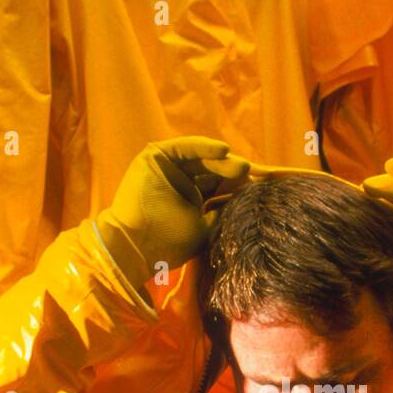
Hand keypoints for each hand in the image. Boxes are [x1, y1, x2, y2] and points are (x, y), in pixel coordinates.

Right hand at [97, 137, 250, 290]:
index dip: (236, 184)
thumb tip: (249, 200)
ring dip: (220, 159)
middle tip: (249, 173)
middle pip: (211, 170)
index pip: (217, 186)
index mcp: (191, 199)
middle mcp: (179, 182)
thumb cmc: (169, 243)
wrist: (136, 246)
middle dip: (231, 171)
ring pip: (199, 158)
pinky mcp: (154, 157)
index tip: (256, 186)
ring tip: (240, 165)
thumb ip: (223, 212)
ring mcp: (166, 169)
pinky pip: (183, 147)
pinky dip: (202, 146)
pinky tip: (222, 151)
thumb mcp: (205, 228)